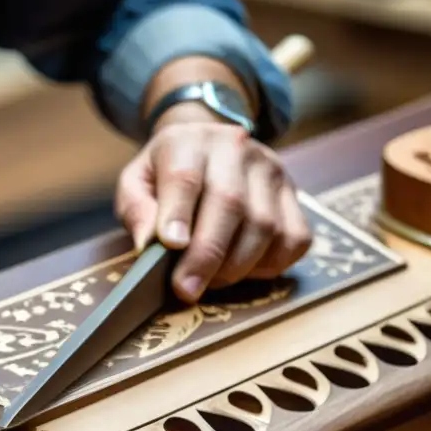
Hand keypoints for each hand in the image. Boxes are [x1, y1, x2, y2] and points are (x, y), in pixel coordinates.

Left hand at [116, 119, 311, 303]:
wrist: (204, 148)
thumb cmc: (165, 173)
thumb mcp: (136, 182)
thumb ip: (137, 209)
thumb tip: (148, 243)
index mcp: (188, 142)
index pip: (186, 176)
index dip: (179, 213)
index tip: (171, 246)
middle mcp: (236, 149)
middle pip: (230, 203)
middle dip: (207, 254)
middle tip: (187, 289)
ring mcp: (271, 171)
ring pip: (265, 226)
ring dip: (236, 266)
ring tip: (209, 281)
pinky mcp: (294, 195)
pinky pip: (294, 239)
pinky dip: (271, 265)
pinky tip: (245, 271)